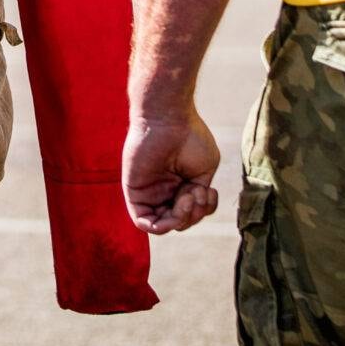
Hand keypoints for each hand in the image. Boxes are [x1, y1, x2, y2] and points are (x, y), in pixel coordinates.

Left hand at [123, 110, 220, 234]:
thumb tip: (191, 210)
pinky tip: (174, 212)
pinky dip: (161, 226)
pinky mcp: (134, 192)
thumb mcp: (204, 172)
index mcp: (180, 184)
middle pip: (180, 221)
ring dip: (182, 218)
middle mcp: (164, 190)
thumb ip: (199, 197)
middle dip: (195, 214)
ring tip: (188, 195)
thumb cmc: (190, 137)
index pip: (192, 212)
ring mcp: (149, 192)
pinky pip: (142, 222)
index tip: (210, 191)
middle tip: (197, 192)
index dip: (204, 210)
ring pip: (164, 224)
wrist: (169, 119)